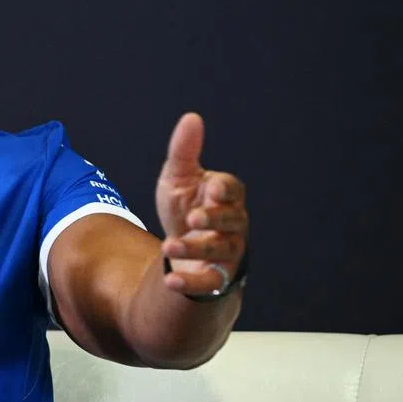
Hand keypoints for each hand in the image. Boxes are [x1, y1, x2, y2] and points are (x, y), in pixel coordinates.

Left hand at [155, 113, 247, 296]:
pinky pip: (209, 282)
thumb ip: (184, 151)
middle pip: (232, 222)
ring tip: (168, 247)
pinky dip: (191, 283)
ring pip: (221, 252)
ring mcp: (228, 252)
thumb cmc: (184, 206)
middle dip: (213, 220)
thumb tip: (191, 117)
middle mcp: (234, 224)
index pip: (232, 190)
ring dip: (195, 250)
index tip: (212, 189)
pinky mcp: (216, 278)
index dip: (224, 190)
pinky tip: (169, 281)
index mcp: (226, 196)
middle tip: (192, 219)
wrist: (180, 249)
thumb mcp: (178, 178)